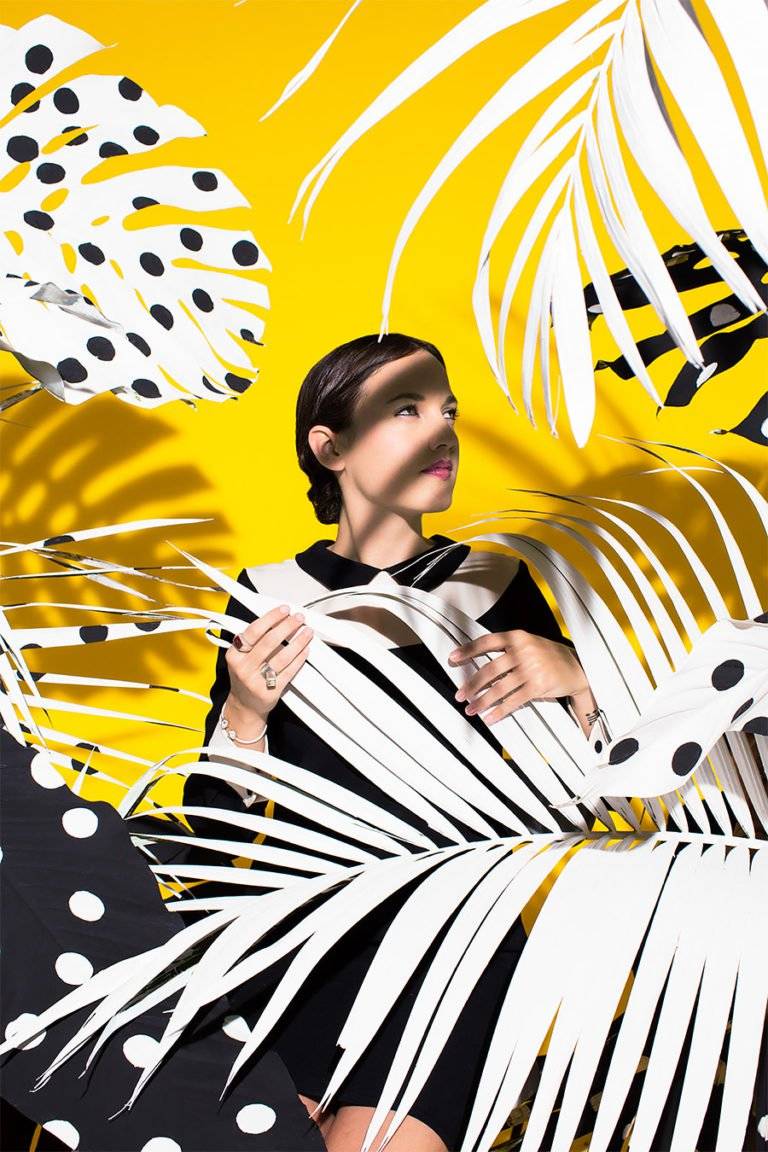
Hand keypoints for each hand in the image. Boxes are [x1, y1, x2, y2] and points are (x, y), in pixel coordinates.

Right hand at [225, 603, 312, 725]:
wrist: (244, 706)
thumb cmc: (245, 677)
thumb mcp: (240, 657)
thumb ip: (253, 640)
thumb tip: (276, 619)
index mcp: (234, 655)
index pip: (253, 631)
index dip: (271, 618)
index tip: (283, 610)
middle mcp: (243, 668)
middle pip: (269, 642)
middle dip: (287, 626)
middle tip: (298, 618)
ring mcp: (256, 681)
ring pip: (281, 657)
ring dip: (298, 642)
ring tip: (306, 632)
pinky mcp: (270, 692)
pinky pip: (289, 672)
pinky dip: (299, 659)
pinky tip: (305, 650)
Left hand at [448, 630, 588, 724]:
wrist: (578, 668)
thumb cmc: (549, 656)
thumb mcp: (529, 643)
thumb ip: (508, 649)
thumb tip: (479, 663)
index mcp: (518, 637)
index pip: (487, 642)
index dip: (468, 650)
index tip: (453, 658)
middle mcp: (523, 651)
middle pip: (489, 669)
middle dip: (472, 684)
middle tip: (460, 694)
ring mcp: (531, 668)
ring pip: (499, 688)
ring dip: (482, 701)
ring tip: (471, 709)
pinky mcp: (538, 686)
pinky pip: (513, 701)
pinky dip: (499, 711)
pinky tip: (489, 718)